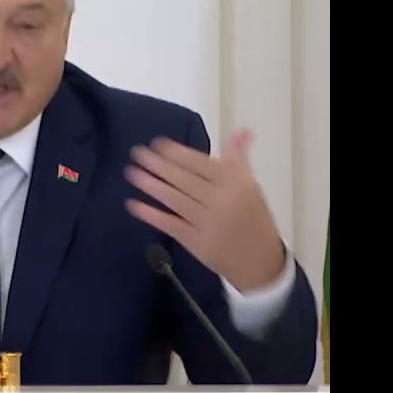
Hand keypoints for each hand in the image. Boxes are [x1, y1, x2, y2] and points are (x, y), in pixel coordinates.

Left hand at [123, 129, 284, 291]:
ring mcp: (208, 222)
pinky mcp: (197, 243)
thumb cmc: (253, 218)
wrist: (261, 261)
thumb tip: (242, 131)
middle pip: (184, 179)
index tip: (157, 143)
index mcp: (235, 182)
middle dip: (158, 165)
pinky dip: (151, 214)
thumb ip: (238, 158)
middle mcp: (221, 200)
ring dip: (151, 185)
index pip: (200, 163)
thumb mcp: (250, 186)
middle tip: (136, 153)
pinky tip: (133, 204)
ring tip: (131, 173)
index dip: (177, 152)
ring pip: (175, 200)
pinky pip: (171, 224)